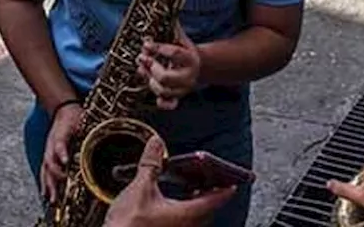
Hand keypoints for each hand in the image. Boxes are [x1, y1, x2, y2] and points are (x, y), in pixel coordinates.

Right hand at [41, 101, 82, 202]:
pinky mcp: (50, 156)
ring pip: (46, 170)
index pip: (59, 145)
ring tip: (52, 199)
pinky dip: (46, 183)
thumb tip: (105, 135)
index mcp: (59, 135)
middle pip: (50, 163)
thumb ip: (88, 128)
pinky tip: (47, 194)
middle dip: (55, 177)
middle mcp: (51, 145)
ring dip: (49, 185)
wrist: (63, 109)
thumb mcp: (82, 119)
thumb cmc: (73, 116)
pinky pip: (45, 172)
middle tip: (59, 190)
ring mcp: (49, 151)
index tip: (65, 161)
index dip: (61, 153)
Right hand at [104, 135, 235, 226]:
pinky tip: (170, 205)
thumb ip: (151, 164)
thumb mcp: (140, 188)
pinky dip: (182, 211)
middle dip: (210, 194)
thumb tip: (157, 144)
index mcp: (187, 214)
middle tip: (212, 181)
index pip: (215, 199)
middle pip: (206, 210)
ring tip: (191, 190)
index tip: (234, 182)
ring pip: (194, 218)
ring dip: (195, 203)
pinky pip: (181, 222)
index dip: (225, 188)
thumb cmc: (128, 225)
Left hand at [138, 24, 201, 110]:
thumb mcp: (182, 39)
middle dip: (151, 68)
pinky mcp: (178, 97)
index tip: (146, 43)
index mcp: (190, 59)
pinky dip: (162, 102)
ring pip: (163, 90)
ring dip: (149, 80)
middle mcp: (188, 76)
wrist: (200, 66)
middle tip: (142, 58)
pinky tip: (155, 95)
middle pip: (166, 77)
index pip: (174, 53)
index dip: (158, 48)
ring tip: (142, 68)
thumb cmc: (186, 51)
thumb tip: (164, 12)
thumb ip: (173, 29)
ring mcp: (183, 88)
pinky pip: (170, 104)